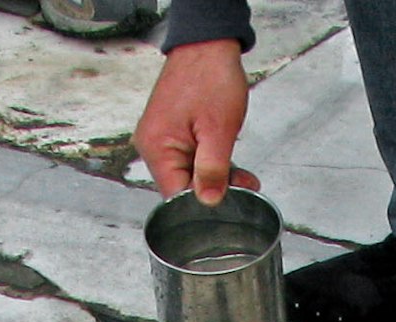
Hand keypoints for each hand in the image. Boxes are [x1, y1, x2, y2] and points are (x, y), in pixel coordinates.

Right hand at [135, 38, 251, 202]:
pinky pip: (189, 158)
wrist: (208, 44)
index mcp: (157, 147)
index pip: (175, 197)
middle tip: (244, 183)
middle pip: (181, 187)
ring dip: (215, 175)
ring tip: (241, 172)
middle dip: (213, 189)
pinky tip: (227, 158)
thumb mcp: (219, 131)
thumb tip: (208, 201)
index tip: (229, 199)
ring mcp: (160, 138)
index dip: (203, 204)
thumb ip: (213, 170)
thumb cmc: (210, 77)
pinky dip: (209, 161)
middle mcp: (152, 145)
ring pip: (188, 174)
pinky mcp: (171, 132)